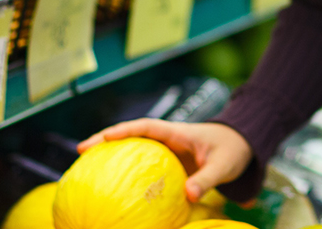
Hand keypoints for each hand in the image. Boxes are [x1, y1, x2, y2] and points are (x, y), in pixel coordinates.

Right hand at [78, 119, 254, 201]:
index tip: (104, 138)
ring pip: (133, 150)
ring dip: (111, 155)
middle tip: (80, 150)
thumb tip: (188, 195)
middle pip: (131, 136)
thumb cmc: (233, 150)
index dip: (124, 130)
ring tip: (85, 168)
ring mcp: (165, 151)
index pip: (147, 126)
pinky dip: (127, 174)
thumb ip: (207, 179)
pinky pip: (142, 167)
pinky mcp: (167, 165)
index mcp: (177, 132)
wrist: (242, 147)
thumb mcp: (223, 165)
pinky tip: (113, 190)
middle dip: (105, 140)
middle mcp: (167, 139)